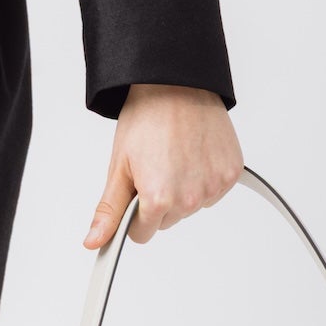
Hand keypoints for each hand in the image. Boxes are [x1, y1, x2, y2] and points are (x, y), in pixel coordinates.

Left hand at [83, 84, 243, 248]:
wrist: (175, 84)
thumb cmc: (146, 118)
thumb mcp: (119, 166)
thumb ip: (109, 210)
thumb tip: (95, 242)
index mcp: (159, 200)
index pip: (143, 234)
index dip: (135, 213)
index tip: (136, 188)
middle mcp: (190, 200)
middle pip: (168, 221)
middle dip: (159, 200)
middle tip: (155, 164)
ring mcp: (213, 188)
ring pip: (191, 207)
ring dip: (183, 189)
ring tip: (175, 155)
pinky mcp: (230, 175)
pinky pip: (213, 192)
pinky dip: (204, 178)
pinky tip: (194, 154)